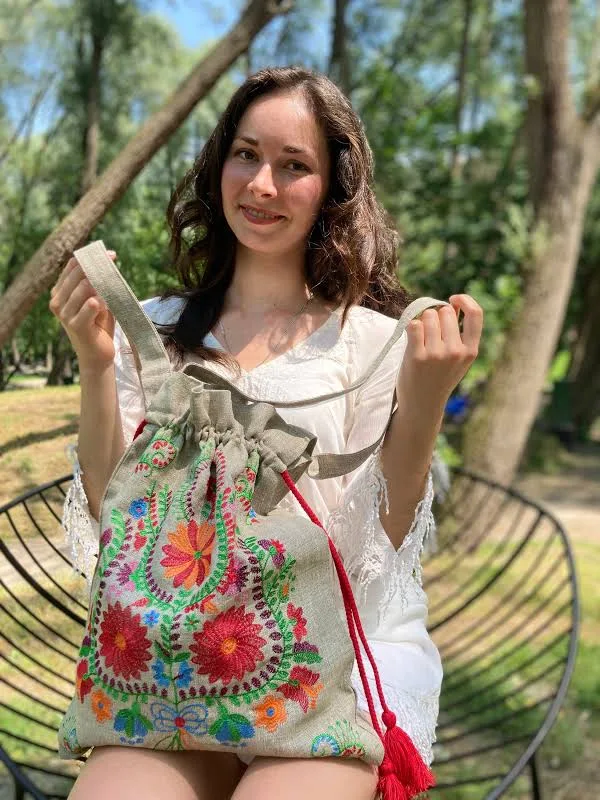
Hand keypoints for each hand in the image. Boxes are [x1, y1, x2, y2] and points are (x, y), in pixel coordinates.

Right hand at [49, 250, 117, 371]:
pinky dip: (101, 303)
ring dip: (101, 288)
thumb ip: (98, 282)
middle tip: (113, 265)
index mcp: (59, 292)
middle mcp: (57, 301)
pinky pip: (90, 305)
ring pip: (84, 288)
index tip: (110, 254)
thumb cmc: (98, 325)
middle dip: (98, 268)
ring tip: (109, 294)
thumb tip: (108, 259)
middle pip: (78, 275)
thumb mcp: (98, 299)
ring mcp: (64, 314)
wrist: (98, 355)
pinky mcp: (75, 325)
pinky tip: (104, 307)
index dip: (90, 258)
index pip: (72, 267)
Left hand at [396, 294, 482, 413]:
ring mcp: (437, 354)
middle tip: (430, 333)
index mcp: (470, 351)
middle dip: (436, 315)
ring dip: (422, 321)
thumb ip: (458, 333)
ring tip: (421, 339)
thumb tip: (452, 303)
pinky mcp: (417, 356)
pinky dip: (411, 327)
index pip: (476, 314)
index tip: (453, 299)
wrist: (423, 404)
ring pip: (428, 316)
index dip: (465, 300)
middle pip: (445, 311)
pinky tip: (412, 339)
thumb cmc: (438, 376)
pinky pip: (414, 325)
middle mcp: (456, 352)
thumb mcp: (457, 358)